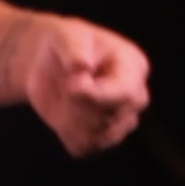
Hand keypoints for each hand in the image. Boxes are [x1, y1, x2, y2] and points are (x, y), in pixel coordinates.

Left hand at [24, 15, 150, 157]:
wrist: (50, 61)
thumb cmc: (64, 43)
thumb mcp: (66, 37)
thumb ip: (74, 49)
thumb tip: (81, 66)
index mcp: (133, 66)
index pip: (127, 94)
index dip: (96, 96)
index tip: (70, 87)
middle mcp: (135, 97)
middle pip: (114, 119)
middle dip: (81, 108)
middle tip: (64, 88)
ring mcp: (121, 120)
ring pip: (100, 137)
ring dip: (72, 121)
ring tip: (63, 98)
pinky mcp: (102, 137)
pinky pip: (86, 148)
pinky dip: (68, 134)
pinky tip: (62, 115)